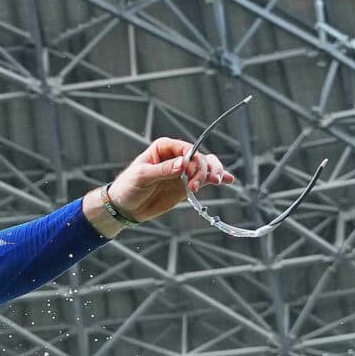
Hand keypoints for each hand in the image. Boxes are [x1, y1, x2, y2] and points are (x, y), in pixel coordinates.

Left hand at [100, 136, 233, 224]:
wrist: (125, 208)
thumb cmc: (128, 187)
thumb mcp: (142, 177)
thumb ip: (162, 170)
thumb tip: (183, 163)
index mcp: (164, 148)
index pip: (186, 149)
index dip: (192, 159)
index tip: (188, 173)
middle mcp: (177, 156)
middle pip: (199, 158)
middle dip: (203, 170)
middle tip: (196, 186)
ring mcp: (184, 171)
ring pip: (206, 166)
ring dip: (214, 172)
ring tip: (218, 181)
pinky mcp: (187, 185)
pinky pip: (205, 179)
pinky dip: (217, 178)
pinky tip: (229, 180)